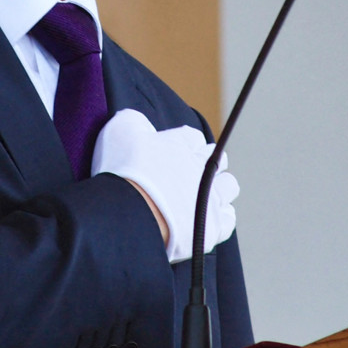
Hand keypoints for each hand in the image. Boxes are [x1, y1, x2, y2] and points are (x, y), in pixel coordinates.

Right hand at [91, 108, 237, 262]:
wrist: (128, 216)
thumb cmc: (120, 173)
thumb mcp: (119, 131)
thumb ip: (134, 120)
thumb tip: (142, 123)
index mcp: (180, 144)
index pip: (193, 138)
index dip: (185, 145)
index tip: (175, 153)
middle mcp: (200, 168)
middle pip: (217, 159)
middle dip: (207, 164)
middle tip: (189, 175)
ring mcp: (209, 197)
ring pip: (229, 186)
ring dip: (219, 188)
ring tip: (203, 197)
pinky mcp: (211, 226)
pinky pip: (228, 219)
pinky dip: (221, 218)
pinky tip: (207, 219)